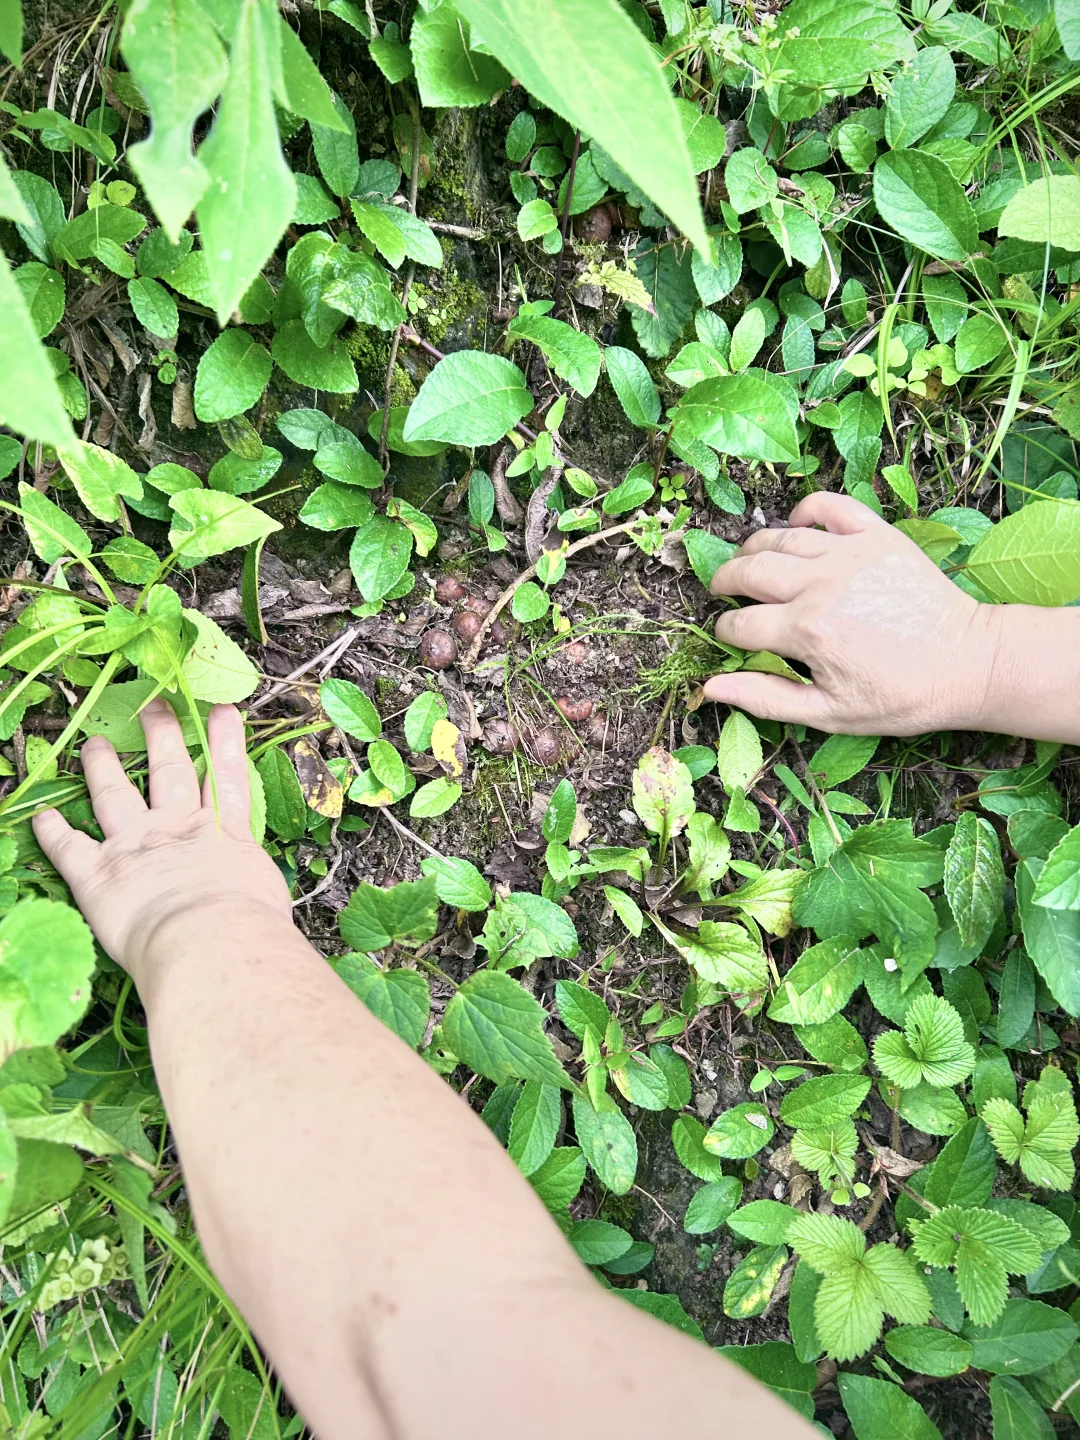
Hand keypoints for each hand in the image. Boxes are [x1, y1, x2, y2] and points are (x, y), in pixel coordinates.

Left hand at [33, 699, 290, 987]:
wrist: (210, 937)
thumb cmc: (250, 922)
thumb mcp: (264, 893)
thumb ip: (251, 883)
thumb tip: (253, 896)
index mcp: (222, 833)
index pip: (226, 777)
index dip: (225, 742)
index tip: (222, 711)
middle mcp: (176, 828)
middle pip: (168, 771)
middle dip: (162, 736)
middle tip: (154, 707)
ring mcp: (134, 845)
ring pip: (114, 796)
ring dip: (103, 768)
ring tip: (94, 744)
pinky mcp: (98, 873)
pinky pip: (69, 848)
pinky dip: (53, 832)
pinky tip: (42, 817)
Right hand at [702, 492, 1002, 735]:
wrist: (968, 664)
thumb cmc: (900, 696)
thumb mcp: (830, 713)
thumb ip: (767, 699)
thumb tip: (711, 687)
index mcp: (808, 632)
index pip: (740, 624)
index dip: (725, 632)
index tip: (730, 637)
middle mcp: (822, 584)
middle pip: (750, 570)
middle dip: (725, 581)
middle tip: (723, 590)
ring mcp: (850, 553)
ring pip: (780, 536)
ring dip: (755, 548)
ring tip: (750, 562)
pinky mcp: (877, 535)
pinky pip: (830, 506)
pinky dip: (806, 510)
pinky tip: (797, 526)